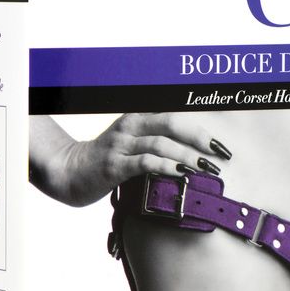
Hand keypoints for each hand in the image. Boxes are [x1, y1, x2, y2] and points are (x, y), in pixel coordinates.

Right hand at [30, 114, 230, 206]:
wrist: (69, 172)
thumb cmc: (106, 161)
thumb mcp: (130, 144)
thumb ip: (155, 143)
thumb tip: (191, 155)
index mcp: (136, 118)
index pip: (174, 115)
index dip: (199, 128)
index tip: (220, 145)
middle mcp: (129, 127)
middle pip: (171, 124)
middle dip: (199, 139)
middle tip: (219, 155)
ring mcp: (120, 146)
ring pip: (161, 144)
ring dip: (187, 156)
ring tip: (206, 168)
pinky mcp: (114, 166)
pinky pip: (144, 163)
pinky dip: (166, 167)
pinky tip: (181, 175)